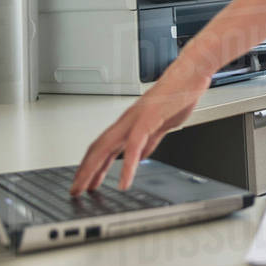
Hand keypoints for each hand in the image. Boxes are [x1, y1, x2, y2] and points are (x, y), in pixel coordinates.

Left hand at [70, 56, 212, 193]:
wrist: (190, 74)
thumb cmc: (177, 94)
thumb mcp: (160, 124)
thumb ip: (149, 140)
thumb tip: (140, 155)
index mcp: (129, 122)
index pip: (102, 146)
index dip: (91, 165)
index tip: (84, 182)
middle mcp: (127, 121)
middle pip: (97, 148)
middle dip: (84, 171)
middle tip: (75, 190)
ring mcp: (135, 119)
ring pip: (107, 146)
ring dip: (95, 169)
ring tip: (90, 188)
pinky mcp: (147, 120)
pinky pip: (133, 146)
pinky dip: (127, 167)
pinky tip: (125, 182)